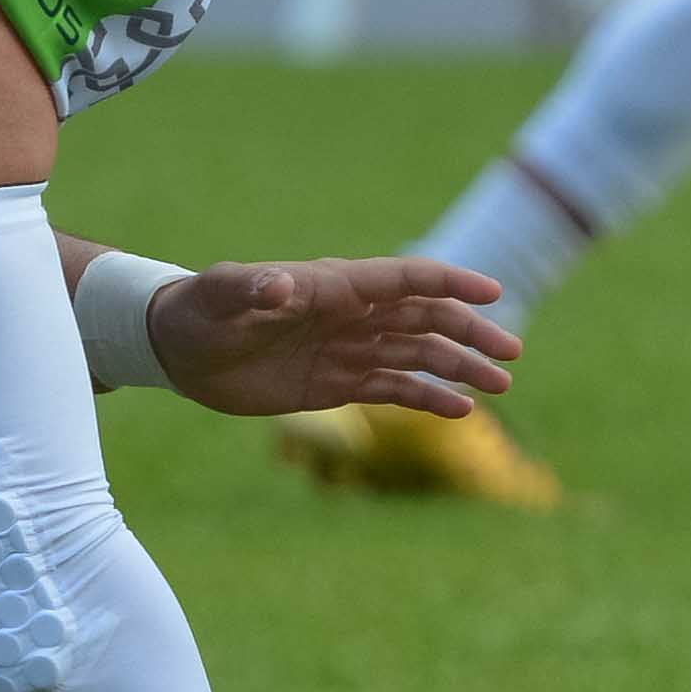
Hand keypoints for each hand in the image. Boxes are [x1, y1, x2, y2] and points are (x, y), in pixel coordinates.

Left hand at [140, 257, 517, 420]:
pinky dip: (427, 398)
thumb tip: (280, 287)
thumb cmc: (198, 310)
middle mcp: (351, 315)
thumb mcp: (219, 297)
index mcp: (334, 286)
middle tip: (512, 355)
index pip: (404, 280)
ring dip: (460, 368)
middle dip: (470, 334)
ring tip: (501, 386)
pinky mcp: (337, 383)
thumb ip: (251, 288)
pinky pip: (392, 388)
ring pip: (417, 355)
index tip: (493, 295)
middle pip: (425, 319)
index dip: (450, 283)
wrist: (178, 347)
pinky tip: (460, 411)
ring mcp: (347, 349)